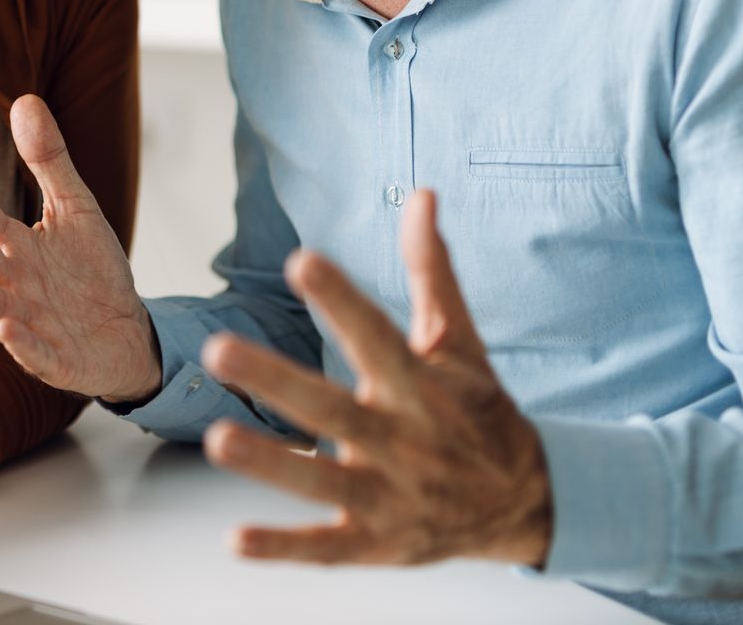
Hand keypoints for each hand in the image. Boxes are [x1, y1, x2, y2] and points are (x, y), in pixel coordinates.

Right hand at [0, 95, 159, 401]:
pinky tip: (5, 326)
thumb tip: (25, 99)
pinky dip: (20, 342)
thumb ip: (49, 160)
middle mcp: (10, 281)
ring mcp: (27, 321)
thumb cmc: (92, 273)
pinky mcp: (54, 358)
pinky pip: (34, 351)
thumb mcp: (75, 207)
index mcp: (13, 243)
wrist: (126, 334)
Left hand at [200, 191, 551, 566]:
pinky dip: (281, 547)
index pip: (377, 335)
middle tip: (218, 349)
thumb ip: (433, 272)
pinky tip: (235, 539)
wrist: (525, 503)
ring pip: (322, 480)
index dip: (341, 299)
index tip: (301, 260)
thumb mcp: (461, 342)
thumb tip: (423, 195)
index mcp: (421, 386)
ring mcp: (387, 496)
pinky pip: (324, 548)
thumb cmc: (479, 412)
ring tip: (217, 441)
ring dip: (271, 463)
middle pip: (333, 407)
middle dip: (276, 380)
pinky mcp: (373, 542)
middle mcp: (403, 441)